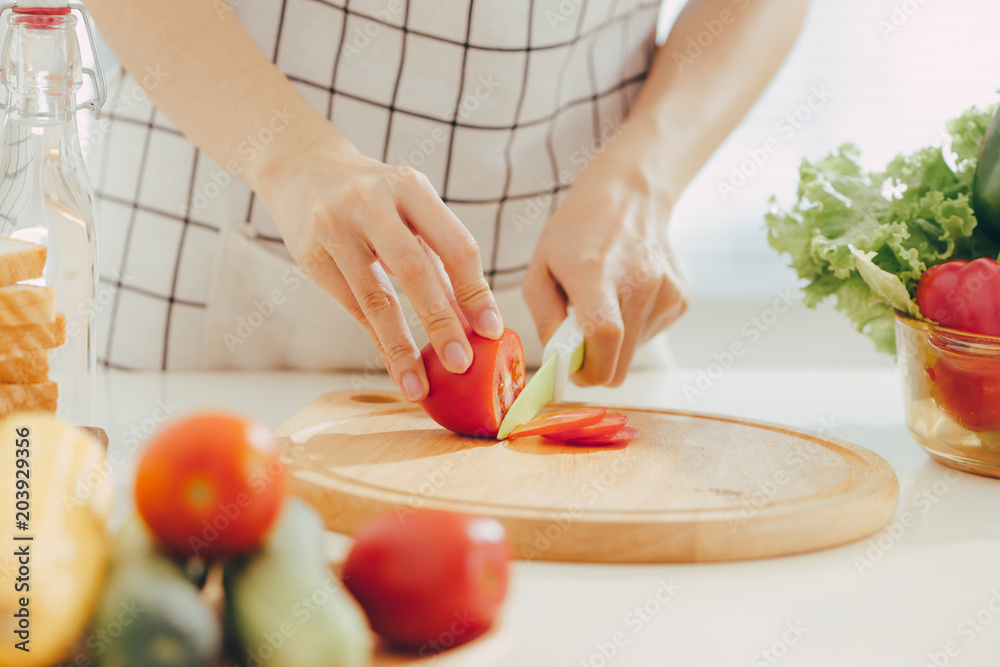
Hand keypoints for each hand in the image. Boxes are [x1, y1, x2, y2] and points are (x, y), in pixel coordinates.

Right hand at [255, 129, 502, 401]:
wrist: (301, 167)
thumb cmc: (373, 196)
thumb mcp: (411, 210)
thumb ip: (439, 260)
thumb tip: (473, 321)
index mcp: (410, 186)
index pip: (454, 244)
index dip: (475, 290)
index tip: (492, 330)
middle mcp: (371, 203)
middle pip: (414, 270)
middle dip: (440, 321)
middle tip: (461, 363)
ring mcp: (336, 228)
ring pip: (375, 297)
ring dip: (401, 347)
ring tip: (419, 385)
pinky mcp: (311, 256)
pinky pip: (352, 306)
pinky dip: (376, 339)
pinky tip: (394, 366)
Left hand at [523, 150, 687, 386]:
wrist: (631, 195)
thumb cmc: (578, 230)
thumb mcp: (542, 267)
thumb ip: (545, 319)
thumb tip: (560, 361)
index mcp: (596, 272)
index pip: (604, 335)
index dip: (589, 368)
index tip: (574, 370)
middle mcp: (639, 282)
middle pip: (620, 360)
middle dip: (596, 365)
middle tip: (579, 340)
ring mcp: (665, 291)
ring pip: (633, 354)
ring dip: (614, 343)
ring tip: (605, 302)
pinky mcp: (680, 299)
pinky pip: (648, 338)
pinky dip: (632, 330)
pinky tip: (625, 297)